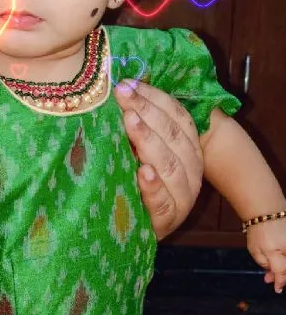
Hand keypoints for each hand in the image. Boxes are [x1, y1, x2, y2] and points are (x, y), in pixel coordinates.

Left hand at [114, 81, 202, 239]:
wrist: (129, 230)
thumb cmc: (134, 183)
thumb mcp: (138, 151)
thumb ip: (139, 125)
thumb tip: (124, 86)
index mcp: (188, 149)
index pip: (178, 117)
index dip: (155, 98)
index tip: (128, 83)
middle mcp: (192, 171)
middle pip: (176, 136)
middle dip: (148, 113)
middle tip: (123, 96)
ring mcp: (182, 198)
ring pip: (172, 166)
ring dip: (150, 142)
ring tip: (130, 123)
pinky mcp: (167, 221)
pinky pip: (163, 202)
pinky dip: (153, 186)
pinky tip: (142, 172)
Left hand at [247, 218, 285, 292]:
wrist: (267, 210)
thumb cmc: (259, 229)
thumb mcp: (255, 250)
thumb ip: (264, 264)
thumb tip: (272, 276)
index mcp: (274, 250)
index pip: (281, 272)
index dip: (280, 282)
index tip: (277, 289)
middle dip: (283, 277)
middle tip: (274, 280)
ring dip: (285, 269)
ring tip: (276, 270)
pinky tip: (281, 259)